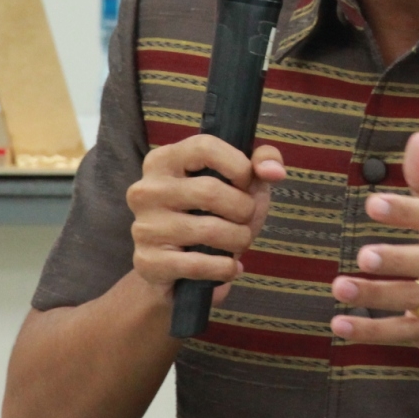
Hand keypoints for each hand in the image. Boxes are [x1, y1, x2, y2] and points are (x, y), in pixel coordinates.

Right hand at [127, 134, 284, 303]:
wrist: (177, 270)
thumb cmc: (211, 216)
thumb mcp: (239, 183)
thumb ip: (261, 163)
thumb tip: (274, 172)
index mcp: (164, 160)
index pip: (205, 147)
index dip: (238, 166)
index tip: (246, 184)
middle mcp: (146, 190)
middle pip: (211, 191)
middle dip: (244, 209)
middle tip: (245, 220)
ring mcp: (144, 226)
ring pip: (210, 230)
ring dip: (239, 240)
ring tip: (238, 243)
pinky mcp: (148, 262)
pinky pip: (200, 264)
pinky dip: (225, 268)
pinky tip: (229, 267)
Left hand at [331, 132, 418, 375]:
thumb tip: (417, 137)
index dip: (406, 211)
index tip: (374, 203)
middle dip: (395, 260)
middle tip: (364, 256)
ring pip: (408, 300)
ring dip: (373, 295)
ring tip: (340, 286)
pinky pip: (397, 332)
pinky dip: (368, 331)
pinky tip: (340, 325)